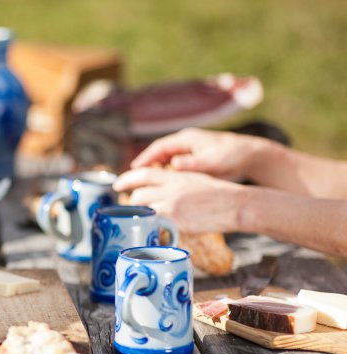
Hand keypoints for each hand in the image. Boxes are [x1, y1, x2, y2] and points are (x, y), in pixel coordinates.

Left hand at [114, 167, 247, 232]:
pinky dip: (151, 228)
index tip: (117, 184)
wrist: (237, 204)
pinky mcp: (176, 218)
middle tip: (128, 210)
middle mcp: (170, 187)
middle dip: (131, 203)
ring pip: (143, 209)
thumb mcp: (195, 181)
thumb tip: (165, 192)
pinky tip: (153, 233)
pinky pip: (155, 224)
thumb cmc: (220, 195)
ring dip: (140, 217)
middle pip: (139, 194)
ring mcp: (172, 203)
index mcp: (175, 176)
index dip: (127, 178)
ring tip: (142, 223)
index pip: (143, 173)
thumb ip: (178, 184)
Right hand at [131, 128, 270, 179]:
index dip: (145, 158)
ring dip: (155, 170)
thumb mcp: (211, 161)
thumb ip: (191, 163)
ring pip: (166, 159)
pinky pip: (174, 164)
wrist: (250, 155)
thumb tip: (173, 164)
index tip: (134, 170)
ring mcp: (190, 149)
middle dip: (146, 165)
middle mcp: (186, 142)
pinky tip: (164, 185)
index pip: (158, 147)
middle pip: (159, 153)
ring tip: (145, 184)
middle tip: (133, 179)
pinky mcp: (194, 157)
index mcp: (186, 139)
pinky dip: (167, 173)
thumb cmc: (231, 156)